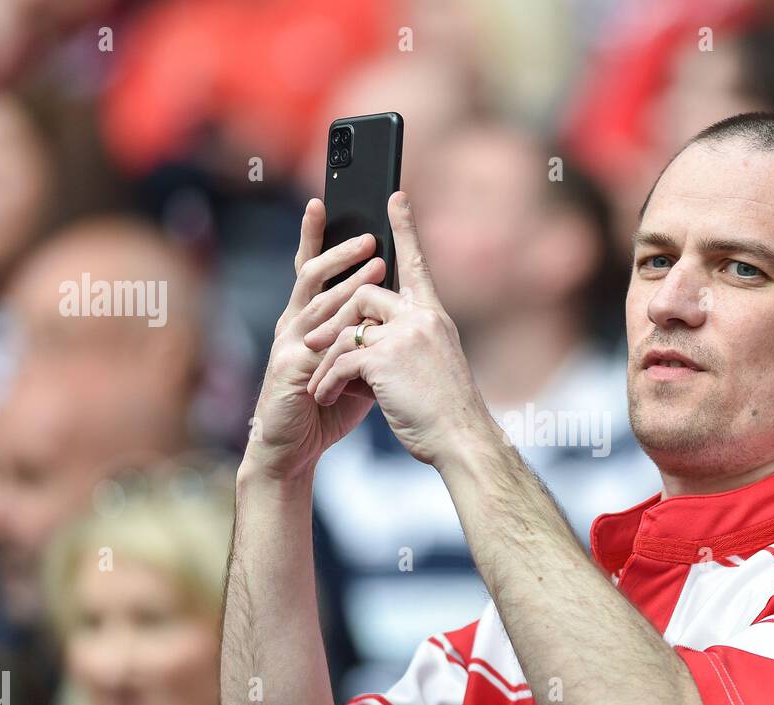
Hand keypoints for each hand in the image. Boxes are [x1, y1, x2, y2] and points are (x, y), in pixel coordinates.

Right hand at [244, 198, 386, 481]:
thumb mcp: (352, 364)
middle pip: (312, 275)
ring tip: (376, 264)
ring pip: (317, 302)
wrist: (293, 449)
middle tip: (370, 236)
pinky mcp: (289, 368)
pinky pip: (317, 339)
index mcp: (307, 320)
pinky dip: (340, 325)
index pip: (311, 270)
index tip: (323, 203)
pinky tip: (358, 315)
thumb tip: (396, 313)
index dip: (315, 237)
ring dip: (347, 282)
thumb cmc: (323, 408)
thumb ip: (366, 337)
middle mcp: (292, 325)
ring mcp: (287, 344)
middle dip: (340, 252)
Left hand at [303, 192, 496, 467]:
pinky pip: (341, 359)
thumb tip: (371, 342)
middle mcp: (422, 317)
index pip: (417, 263)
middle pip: (365, 296)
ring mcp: (404, 335)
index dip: (405, 228)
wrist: (461, 439)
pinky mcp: (384, 357)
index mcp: (434, 317)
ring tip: (318, 386)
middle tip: (312, 345)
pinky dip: (328, 381)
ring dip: (326, 360)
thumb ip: (407, 344)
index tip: (396, 196)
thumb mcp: (432, 367)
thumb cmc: (446, 413)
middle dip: (335, 322)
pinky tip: (327, 398)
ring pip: (347, 330)